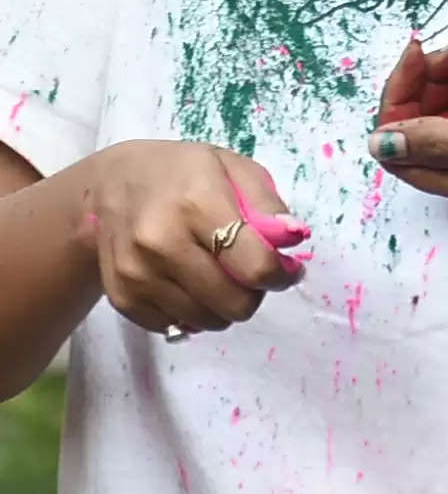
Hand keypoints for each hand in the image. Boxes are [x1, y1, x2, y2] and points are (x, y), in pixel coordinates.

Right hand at [78, 140, 309, 336]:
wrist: (108, 188)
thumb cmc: (180, 173)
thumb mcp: (231, 167)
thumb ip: (267, 204)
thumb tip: (292, 240)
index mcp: (197, 203)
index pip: (255, 265)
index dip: (281, 274)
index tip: (288, 269)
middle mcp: (163, 243)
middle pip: (234, 303)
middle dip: (254, 292)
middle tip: (250, 269)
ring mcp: (139, 276)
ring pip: (209, 321)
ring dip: (225, 304)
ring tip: (219, 271)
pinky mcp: (124, 300)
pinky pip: (178, 327)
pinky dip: (194, 311)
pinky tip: (189, 280)